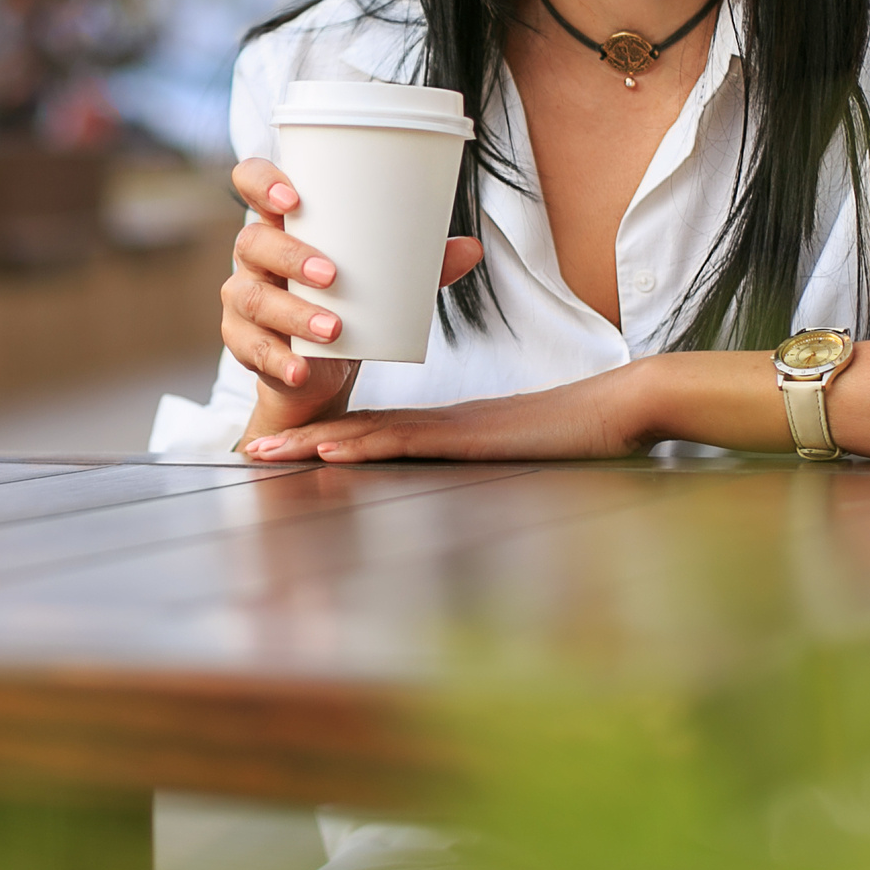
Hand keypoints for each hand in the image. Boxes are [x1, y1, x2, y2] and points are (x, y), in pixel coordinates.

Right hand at [222, 157, 483, 449]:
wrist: (318, 369)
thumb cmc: (344, 302)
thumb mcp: (381, 279)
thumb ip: (421, 265)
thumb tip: (472, 248)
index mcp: (282, 224)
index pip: (252, 182)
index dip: (263, 183)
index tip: (293, 198)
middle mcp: (254, 257)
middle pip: (253, 243)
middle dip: (291, 256)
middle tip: (333, 275)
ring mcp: (243, 300)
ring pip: (253, 298)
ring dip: (293, 313)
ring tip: (334, 329)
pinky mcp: (243, 343)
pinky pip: (250, 349)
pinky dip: (278, 360)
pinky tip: (300, 368)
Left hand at [242, 363, 658, 463]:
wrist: (619, 407)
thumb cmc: (585, 431)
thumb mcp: (527, 447)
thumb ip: (499, 454)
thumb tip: (487, 462)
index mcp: (450, 425)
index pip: (378, 428)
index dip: (330, 434)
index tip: (289, 445)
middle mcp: (441, 421)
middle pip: (358, 426)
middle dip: (302, 437)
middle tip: (250, 447)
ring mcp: (451, 426)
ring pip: (367, 430)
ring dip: (312, 442)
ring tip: (264, 451)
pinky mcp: (465, 436)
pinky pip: (402, 438)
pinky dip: (359, 444)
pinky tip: (327, 450)